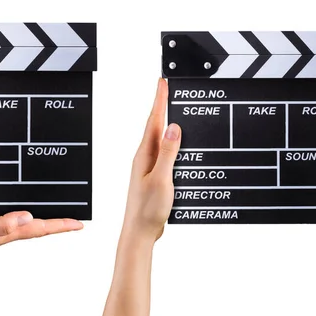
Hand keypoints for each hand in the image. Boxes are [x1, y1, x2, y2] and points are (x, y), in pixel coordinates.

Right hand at [0, 210, 83, 258]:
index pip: (38, 229)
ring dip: (39, 218)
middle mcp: (0, 232)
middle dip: (55, 223)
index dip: (60, 226)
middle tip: (73, 221)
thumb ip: (1, 224)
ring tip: (54, 215)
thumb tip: (29, 218)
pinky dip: (19, 213)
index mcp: (3, 234)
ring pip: (22, 223)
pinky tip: (18, 208)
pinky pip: (7, 217)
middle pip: (35, 227)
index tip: (80, 224)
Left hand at [123, 78, 180, 241]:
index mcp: (144, 155)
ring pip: (160, 140)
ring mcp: (148, 167)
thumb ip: (168, 153)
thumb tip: (173, 127)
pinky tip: (177, 144)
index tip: (162, 83)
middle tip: (169, 89)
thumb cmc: (147, 209)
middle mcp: (144, 158)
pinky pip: (164, 153)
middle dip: (163, 106)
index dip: (159, 101)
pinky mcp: (154, 177)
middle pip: (156, 126)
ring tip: (173, 108)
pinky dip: (171, 143)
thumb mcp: (161, 179)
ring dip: (167, 124)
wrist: (139, 232)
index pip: (154, 121)